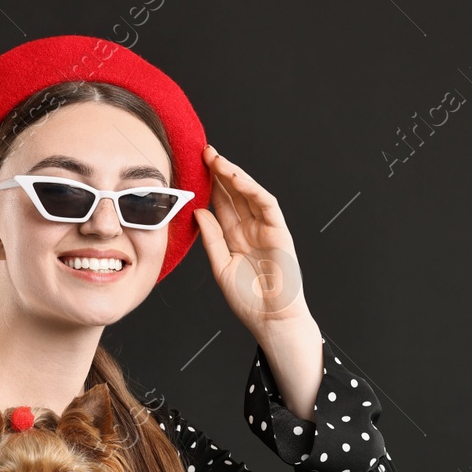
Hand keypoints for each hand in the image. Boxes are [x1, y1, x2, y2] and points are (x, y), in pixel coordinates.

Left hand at [193, 143, 308, 334]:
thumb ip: (211, 238)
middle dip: (219, 172)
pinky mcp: (280, 232)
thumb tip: (199, 212)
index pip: (221, 204)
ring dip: (234, 174)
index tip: (191, 168)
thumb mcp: (220, 266)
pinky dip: (252, 189)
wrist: (270, 320)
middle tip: (202, 152)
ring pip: (250, 193)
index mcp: (235, 237)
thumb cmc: (249, 300)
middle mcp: (251, 228)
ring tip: (216, 158)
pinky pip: (267, 204)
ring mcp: (266, 228)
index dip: (208, 186)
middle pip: (234, 194)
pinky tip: (237, 178)